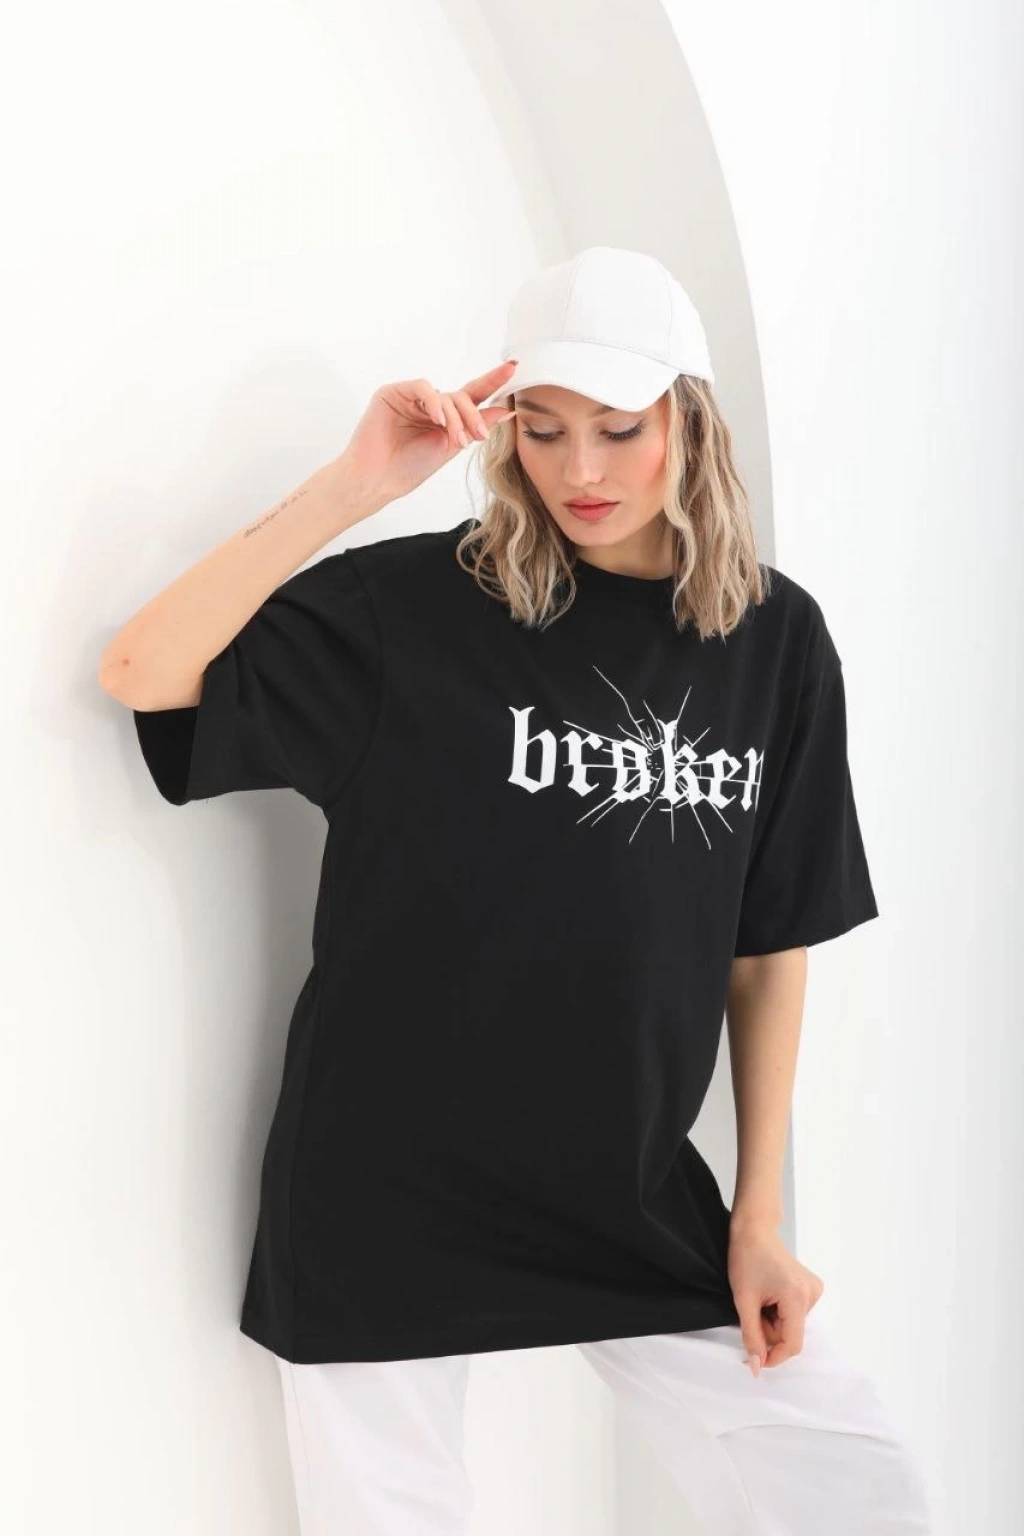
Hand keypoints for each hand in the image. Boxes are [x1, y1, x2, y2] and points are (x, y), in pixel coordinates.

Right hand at [340, 360, 518, 504]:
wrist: (379, 480)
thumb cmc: (409, 468)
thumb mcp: (451, 447)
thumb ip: (476, 426)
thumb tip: (506, 411)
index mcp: (444, 417)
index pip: (472, 396)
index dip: (493, 382)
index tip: (514, 368)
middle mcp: (429, 404)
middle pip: (462, 397)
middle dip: (474, 416)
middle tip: (479, 436)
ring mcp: (411, 397)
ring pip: (445, 394)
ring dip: (455, 417)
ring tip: (455, 440)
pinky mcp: (393, 392)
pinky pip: (421, 387)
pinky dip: (434, 402)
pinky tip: (437, 420)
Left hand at [727, 1222, 824, 1375]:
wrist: (754, 1229)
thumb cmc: (746, 1258)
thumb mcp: (744, 1300)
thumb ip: (751, 1336)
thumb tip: (757, 1367)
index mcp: (798, 1297)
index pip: (792, 1344)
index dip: (773, 1357)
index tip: (754, 1358)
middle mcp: (812, 1294)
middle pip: (791, 1335)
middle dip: (768, 1332)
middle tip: (751, 1312)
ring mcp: (814, 1290)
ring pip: (791, 1326)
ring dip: (772, 1323)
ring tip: (759, 1300)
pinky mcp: (810, 1287)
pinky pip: (794, 1314)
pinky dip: (778, 1314)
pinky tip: (768, 1296)